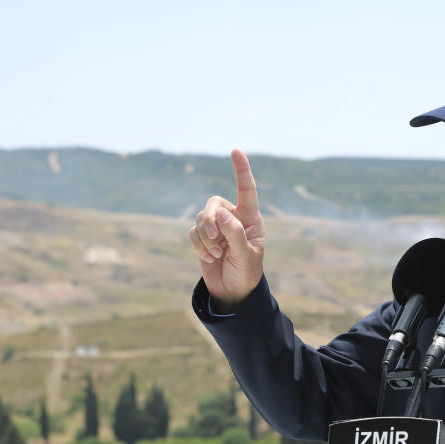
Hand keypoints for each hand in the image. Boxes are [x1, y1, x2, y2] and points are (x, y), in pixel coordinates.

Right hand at [189, 149, 265, 311]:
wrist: (233, 292)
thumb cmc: (246, 273)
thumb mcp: (246, 256)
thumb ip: (235, 233)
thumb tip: (220, 213)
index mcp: (250, 219)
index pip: (246, 190)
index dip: (241, 170)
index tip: (236, 150)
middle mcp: (233, 218)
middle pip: (214, 203)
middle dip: (211, 220)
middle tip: (217, 239)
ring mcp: (216, 227)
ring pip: (201, 218)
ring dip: (206, 238)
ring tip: (217, 254)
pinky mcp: (203, 238)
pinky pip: (193, 232)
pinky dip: (199, 245)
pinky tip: (209, 257)